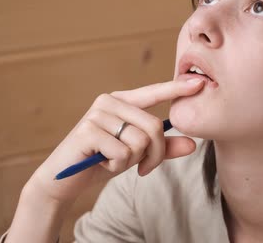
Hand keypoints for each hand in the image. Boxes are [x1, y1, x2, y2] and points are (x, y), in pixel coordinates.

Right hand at [24, 78, 204, 203]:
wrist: (63, 180)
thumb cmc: (101, 162)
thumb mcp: (136, 155)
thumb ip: (163, 148)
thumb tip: (193, 143)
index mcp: (121, 102)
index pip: (153, 93)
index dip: (176, 88)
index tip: (199, 82)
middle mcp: (108, 101)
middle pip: (153, 126)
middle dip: (155, 154)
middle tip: (143, 168)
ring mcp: (97, 114)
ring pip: (140, 141)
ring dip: (133, 161)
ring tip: (114, 162)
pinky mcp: (88, 130)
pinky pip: (123, 152)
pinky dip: (117, 166)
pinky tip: (101, 163)